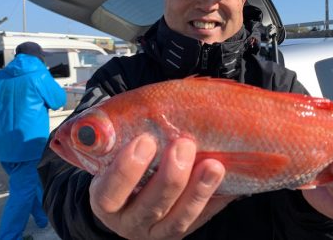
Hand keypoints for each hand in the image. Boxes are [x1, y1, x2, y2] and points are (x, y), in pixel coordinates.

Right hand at [89, 134, 233, 238]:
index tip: (145, 140)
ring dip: (198, 191)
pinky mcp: (179, 233)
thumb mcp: (114, 155)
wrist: (128, 198)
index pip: (109, 193)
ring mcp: (156, 232)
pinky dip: (214, 201)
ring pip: (179, 219)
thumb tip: (151, 105)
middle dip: (170, 177)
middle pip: (150, 207)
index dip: (126, 170)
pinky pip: (201, 220)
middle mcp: (129, 221)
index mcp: (105, 200)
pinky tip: (228, 181)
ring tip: (214, 165)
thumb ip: (124, 137)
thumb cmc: (124, 164)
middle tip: (184, 144)